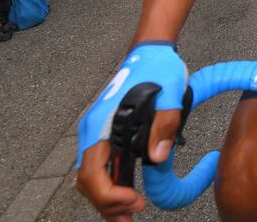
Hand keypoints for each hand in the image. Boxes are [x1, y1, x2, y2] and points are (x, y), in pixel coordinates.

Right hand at [76, 44, 187, 221]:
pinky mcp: (105, 135)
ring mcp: (97, 134)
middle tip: (133, 217)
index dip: (109, 194)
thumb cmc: (157, 69)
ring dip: (108, 199)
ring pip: (91, 177)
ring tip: (130, 213)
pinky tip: (127, 195)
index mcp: (102, 123)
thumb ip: (164, 124)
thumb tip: (158, 156)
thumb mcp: (169, 93)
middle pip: (88, 181)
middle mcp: (93, 131)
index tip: (134, 201)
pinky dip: (110, 186)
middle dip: (108, 204)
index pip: (92, 172)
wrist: (150, 51)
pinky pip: (100, 167)